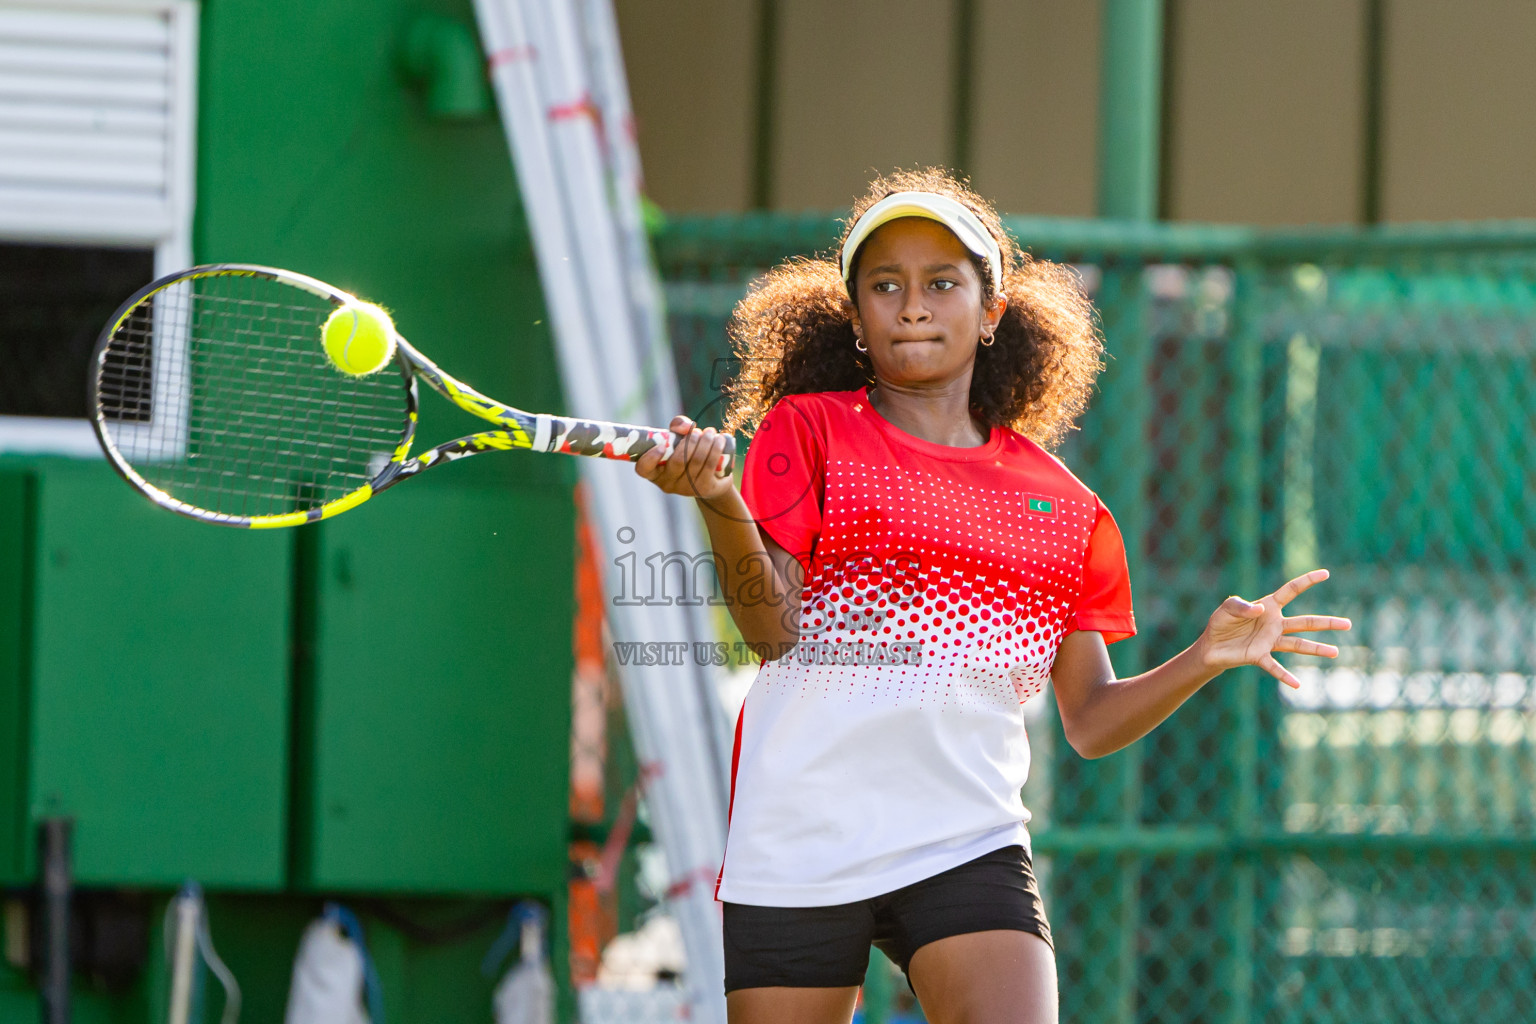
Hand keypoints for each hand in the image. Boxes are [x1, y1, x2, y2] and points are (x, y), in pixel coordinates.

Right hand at [634, 415, 734, 499]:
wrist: (713, 478)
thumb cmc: (689, 454)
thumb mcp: (678, 439)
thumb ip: (678, 426)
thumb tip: (686, 427)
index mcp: (655, 472)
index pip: (643, 469)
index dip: (650, 458)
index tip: (661, 446)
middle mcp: (668, 484)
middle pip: (678, 461)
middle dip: (690, 441)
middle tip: (697, 431)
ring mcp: (686, 489)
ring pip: (696, 461)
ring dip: (706, 442)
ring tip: (710, 432)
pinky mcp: (705, 488)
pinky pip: (710, 465)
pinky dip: (716, 448)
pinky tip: (719, 439)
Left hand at [1197, 568, 1351, 688]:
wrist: (1211, 645)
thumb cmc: (1221, 623)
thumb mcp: (1227, 608)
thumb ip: (1241, 605)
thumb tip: (1261, 610)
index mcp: (1269, 607)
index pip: (1291, 591)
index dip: (1307, 581)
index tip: (1325, 573)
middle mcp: (1274, 625)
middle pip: (1305, 622)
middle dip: (1326, 622)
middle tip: (1348, 624)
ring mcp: (1270, 641)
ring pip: (1298, 645)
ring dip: (1316, 649)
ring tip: (1335, 653)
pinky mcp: (1260, 656)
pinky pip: (1275, 667)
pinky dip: (1285, 676)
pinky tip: (1297, 685)